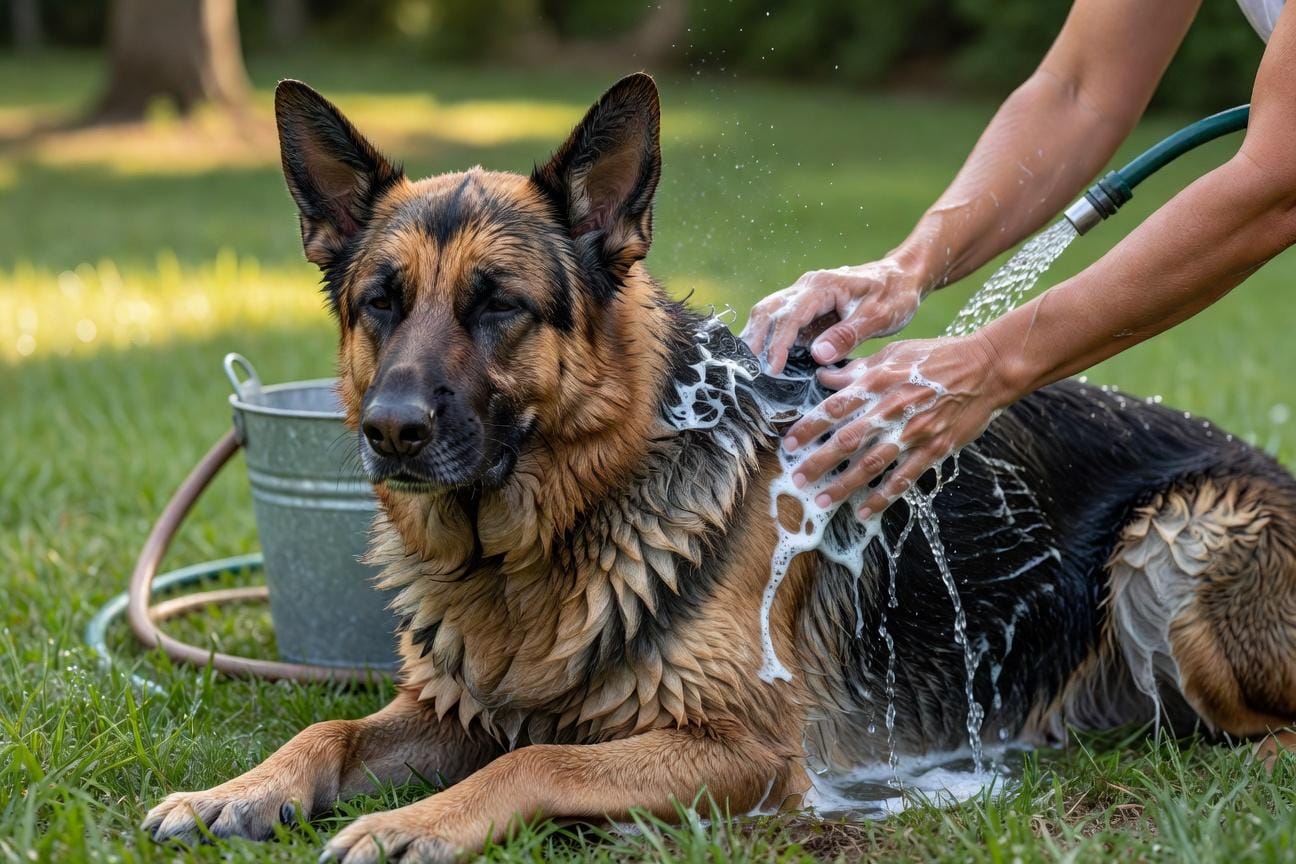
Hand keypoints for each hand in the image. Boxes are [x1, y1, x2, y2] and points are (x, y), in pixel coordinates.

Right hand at [741, 258, 927, 374]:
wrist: (903, 276)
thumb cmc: (895, 294)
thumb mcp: (879, 316)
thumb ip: (848, 335)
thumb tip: (818, 355)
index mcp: (823, 286)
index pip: (790, 315)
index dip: (779, 344)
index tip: (773, 369)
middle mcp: (807, 286)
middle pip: (768, 309)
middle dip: (756, 339)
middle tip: (748, 370)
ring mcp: (805, 295)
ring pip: (769, 312)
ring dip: (757, 337)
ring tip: (749, 366)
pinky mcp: (807, 307)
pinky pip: (781, 321)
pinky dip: (770, 338)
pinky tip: (766, 359)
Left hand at [782, 332, 1016, 518]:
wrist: (986, 367)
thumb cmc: (937, 357)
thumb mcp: (894, 354)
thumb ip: (857, 369)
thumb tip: (823, 376)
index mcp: (878, 382)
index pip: (834, 407)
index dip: (809, 427)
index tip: (787, 444)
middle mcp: (891, 408)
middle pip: (847, 439)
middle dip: (818, 462)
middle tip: (795, 479)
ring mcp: (914, 431)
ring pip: (872, 463)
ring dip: (844, 485)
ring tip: (821, 500)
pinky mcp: (935, 448)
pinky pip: (904, 477)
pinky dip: (883, 496)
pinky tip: (864, 511)